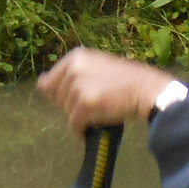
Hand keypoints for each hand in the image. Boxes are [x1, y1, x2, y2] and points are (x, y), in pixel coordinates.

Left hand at [35, 48, 173, 131]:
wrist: (148, 90)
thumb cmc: (125, 81)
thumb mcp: (96, 67)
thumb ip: (71, 74)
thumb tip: (40, 84)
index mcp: (75, 57)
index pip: (47, 82)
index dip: (61, 94)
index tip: (80, 96)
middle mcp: (73, 68)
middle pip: (56, 98)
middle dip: (71, 105)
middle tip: (95, 103)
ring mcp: (78, 85)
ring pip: (66, 111)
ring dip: (80, 117)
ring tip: (99, 111)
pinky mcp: (84, 103)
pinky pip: (74, 124)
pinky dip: (81, 130)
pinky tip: (92, 128)